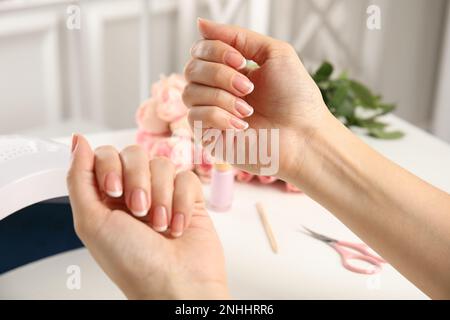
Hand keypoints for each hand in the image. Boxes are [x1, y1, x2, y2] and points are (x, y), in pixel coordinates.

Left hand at [66, 135, 228, 298]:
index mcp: (107, 198)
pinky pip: (186, 178)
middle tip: (139, 211)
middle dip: (138, 182)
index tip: (114, 191)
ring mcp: (163, 193)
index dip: (111, 167)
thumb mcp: (92, 222)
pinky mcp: (188, 198)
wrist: (176, 285)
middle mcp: (134, 192)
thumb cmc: (133, 264)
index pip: (105, 155)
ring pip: (162, 164)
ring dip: (161, 197)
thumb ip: (79, 178)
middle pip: (135, 154)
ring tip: (160, 225)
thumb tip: (77, 141)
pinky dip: (182, 203)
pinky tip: (178, 226)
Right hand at [182, 19, 331, 178]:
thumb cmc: (296, 98)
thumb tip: (201, 24)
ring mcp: (210, 114)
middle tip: (248, 87)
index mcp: (230, 70)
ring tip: (249, 109)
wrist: (303, 136)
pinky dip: (219, 116)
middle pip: (191, 68)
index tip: (241, 60)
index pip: (201, 50)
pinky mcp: (208, 137)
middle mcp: (217, 90)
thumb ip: (238, 36)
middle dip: (219, 74)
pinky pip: (194, 117)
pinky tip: (241, 125)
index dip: (215, 50)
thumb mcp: (274, 53)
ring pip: (190, 92)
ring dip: (222, 97)